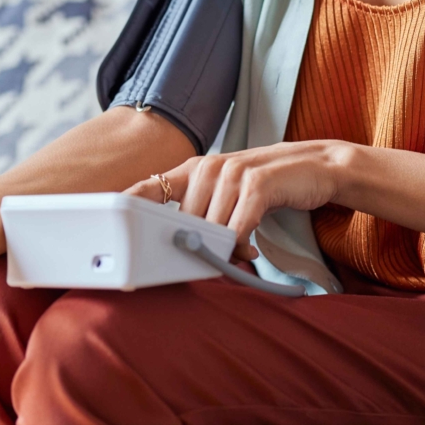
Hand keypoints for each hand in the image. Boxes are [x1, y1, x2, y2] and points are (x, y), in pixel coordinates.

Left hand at [124, 141, 348, 260]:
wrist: (315, 166)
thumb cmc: (266, 186)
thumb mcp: (228, 192)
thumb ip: (202, 213)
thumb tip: (176, 248)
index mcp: (195, 168)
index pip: (150, 186)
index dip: (128, 205)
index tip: (109, 225)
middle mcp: (209, 166)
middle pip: (183, 221)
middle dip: (196, 246)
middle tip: (214, 258)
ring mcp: (233, 173)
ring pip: (210, 228)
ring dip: (223, 250)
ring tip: (239, 254)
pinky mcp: (257, 184)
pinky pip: (237, 228)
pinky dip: (241, 246)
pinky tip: (250, 251)